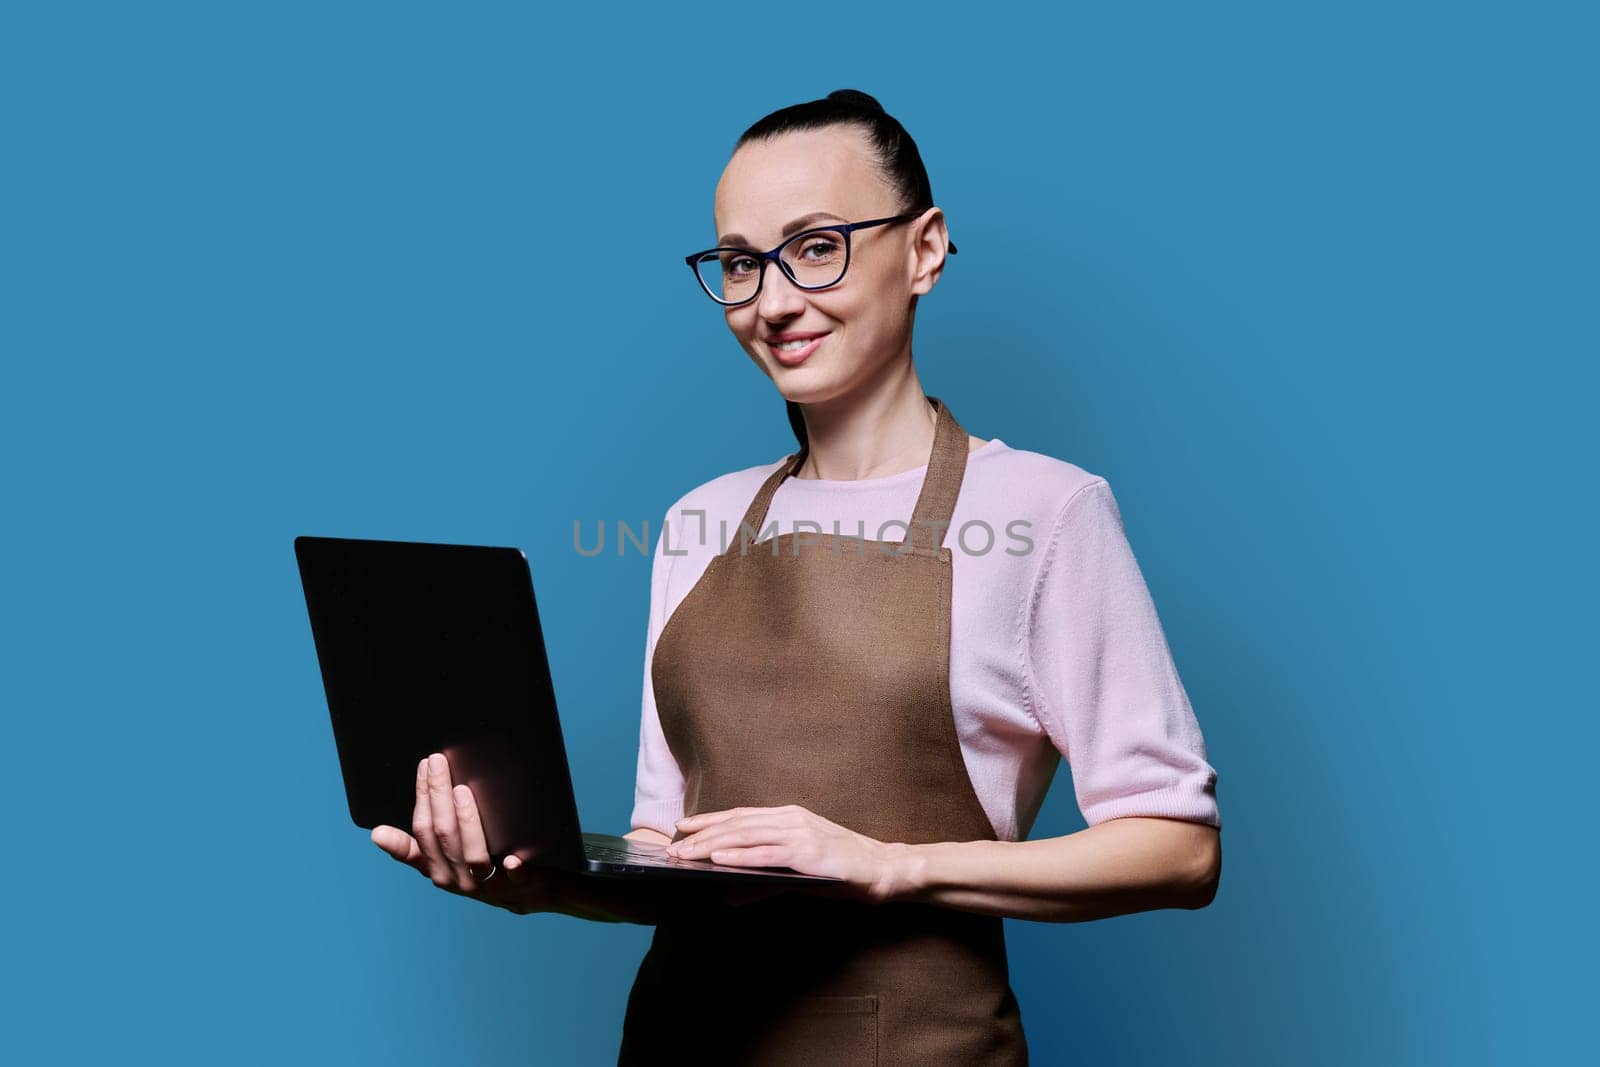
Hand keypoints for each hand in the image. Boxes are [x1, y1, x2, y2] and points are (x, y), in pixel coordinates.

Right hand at [370, 752, 556, 915]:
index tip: (423, 766)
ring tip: (462, 791)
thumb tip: (376, 833)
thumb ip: (414, 847)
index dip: (422, 797)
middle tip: (439, 762)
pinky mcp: (520, 887)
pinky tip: (511, 857)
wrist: (527, 895)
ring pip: (472, 855)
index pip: (423, 831)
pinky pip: (515, 879)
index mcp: (439, 869)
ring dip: (467, 822)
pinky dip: (513, 867)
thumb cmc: (481, 869)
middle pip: (444, 836)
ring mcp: (489, 885)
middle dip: (439, 796)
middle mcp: (460, 879)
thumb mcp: (444, 859)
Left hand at [665, 804, 906, 904]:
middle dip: (702, 835)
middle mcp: (791, 819)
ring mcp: (800, 833)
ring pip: (746, 835)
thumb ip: (764, 882)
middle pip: (737, 824)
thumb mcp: (799, 874)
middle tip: (673, 845)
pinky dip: (741, 854)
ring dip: (713, 844)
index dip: (709, 820)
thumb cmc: (843, 871)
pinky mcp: (808, 852)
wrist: (883, 869)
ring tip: (687, 852)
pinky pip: (768, 853)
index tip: (682, 826)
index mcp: (789, 817)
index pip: (740, 816)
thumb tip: (729, 896)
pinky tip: (721, 858)